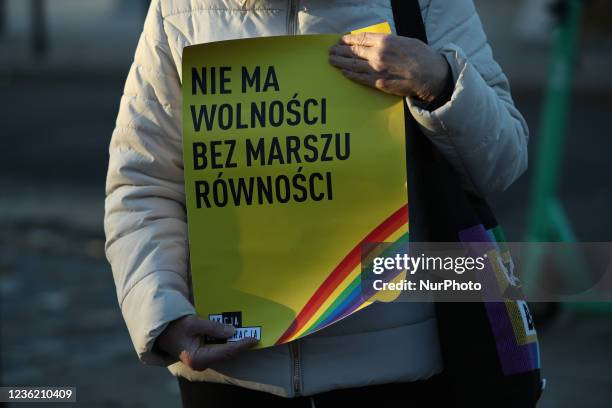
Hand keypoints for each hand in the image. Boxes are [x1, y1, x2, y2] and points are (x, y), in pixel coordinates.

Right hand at [156, 315, 257, 370]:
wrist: (162, 331)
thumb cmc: (175, 327)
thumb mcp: (193, 323)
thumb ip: (212, 328)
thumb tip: (232, 331)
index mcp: (198, 358)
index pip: (225, 352)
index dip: (241, 345)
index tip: (253, 339)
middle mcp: (202, 362)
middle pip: (227, 354)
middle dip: (241, 345)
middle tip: (256, 335)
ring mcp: (204, 359)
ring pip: (224, 351)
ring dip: (236, 343)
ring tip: (250, 334)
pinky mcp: (204, 353)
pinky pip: (220, 348)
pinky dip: (228, 341)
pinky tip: (237, 334)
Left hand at [329, 32, 450, 104]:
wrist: (430, 76)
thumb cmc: (421, 57)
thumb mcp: (406, 41)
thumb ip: (389, 42)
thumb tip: (377, 43)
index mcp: (385, 41)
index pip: (361, 38)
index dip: (349, 39)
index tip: (341, 40)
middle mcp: (378, 54)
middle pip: (354, 51)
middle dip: (340, 51)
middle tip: (331, 51)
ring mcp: (376, 69)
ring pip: (353, 65)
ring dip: (340, 62)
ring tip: (332, 60)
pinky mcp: (378, 83)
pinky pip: (360, 78)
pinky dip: (350, 75)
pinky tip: (343, 73)